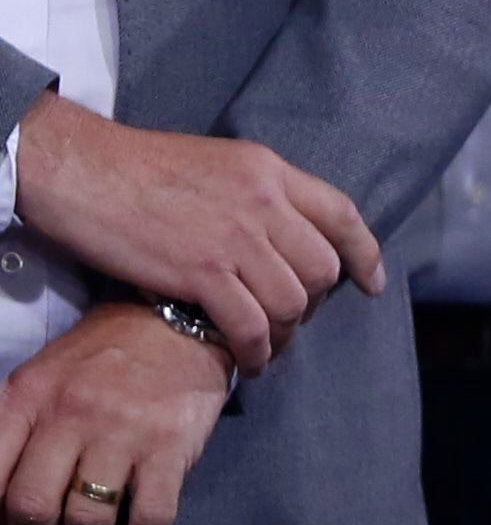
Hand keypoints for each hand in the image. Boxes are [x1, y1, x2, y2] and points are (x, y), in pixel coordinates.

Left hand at [0, 302, 233, 524]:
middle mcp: (69, 415)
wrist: (180, 322)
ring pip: (87, 521)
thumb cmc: (103, 357)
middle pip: (32, 509)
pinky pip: (150, 518)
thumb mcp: (41, 379)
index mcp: (28, 398)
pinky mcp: (172, 446)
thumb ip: (14, 431)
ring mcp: (123, 431)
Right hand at [11, 95, 374, 373]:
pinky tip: (247, 361)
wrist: (83, 170)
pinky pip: (251, 325)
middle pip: (322, 267)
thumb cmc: (140, 168)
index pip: (342, 214)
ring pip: (292, 302)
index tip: (372, 284)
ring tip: (266, 347)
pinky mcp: (202, 272)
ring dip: (285, 333)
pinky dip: (255, 350)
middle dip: (314, 303)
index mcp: (271, 171)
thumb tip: (280, 234)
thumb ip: (257, 194)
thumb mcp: (218, 163)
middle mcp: (265, 203)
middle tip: (291, 319)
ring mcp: (236, 238)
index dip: (365, 254)